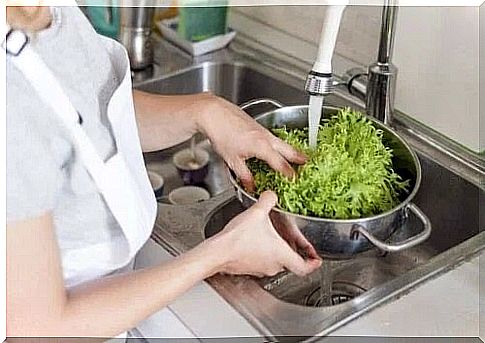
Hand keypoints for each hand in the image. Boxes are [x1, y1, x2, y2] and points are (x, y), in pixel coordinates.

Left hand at [196, 94, 306, 190]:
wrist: (214, 113)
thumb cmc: (221, 133)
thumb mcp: (232, 160)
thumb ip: (244, 175)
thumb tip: (251, 186)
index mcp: (261, 147)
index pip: (280, 163)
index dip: (289, 173)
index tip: (295, 179)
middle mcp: (265, 137)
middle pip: (287, 149)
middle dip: (298, 157)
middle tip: (309, 163)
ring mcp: (262, 130)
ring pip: (281, 142)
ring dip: (290, 150)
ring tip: (297, 156)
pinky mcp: (257, 126)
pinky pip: (273, 137)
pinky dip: (278, 143)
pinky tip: (275, 147)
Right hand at [207, 191, 321, 276]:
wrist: (217, 253)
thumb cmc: (238, 239)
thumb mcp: (257, 213)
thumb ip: (268, 201)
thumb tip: (271, 194)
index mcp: (282, 255)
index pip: (305, 267)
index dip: (313, 263)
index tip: (317, 259)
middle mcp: (273, 265)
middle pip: (291, 264)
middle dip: (295, 253)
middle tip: (298, 245)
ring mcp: (260, 269)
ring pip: (275, 263)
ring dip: (277, 252)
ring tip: (275, 239)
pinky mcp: (248, 268)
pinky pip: (261, 262)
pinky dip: (263, 253)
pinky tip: (256, 241)